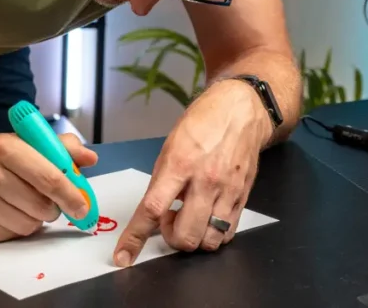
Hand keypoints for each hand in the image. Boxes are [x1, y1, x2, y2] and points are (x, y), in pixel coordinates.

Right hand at [0, 132, 97, 242]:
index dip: (71, 194)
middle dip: (53, 208)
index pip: (49, 176)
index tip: (83, 206)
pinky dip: (15, 228)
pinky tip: (5, 213)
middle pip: (41, 205)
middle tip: (50, 203)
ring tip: (23, 205)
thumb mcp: (20, 143)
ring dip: (34, 219)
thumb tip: (90, 157)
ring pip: (28, 224)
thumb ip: (58, 148)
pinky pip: (10, 235)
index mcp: (4, 146)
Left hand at [113, 79, 268, 266]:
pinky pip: (228, 233)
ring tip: (191, 217)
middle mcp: (206, 181)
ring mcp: (228, 191)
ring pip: (208, 242)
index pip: (153, 209)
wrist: (240, 110)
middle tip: (171, 219)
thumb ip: (162, 181)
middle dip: (172, 237)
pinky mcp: (243, 197)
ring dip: (195, 238)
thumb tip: (153, 212)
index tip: (124, 256)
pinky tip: (208, 217)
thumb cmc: (203, 122)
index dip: (135, 238)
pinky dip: (214, 234)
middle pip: (185, 236)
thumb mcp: (170, 145)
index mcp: (180, 164)